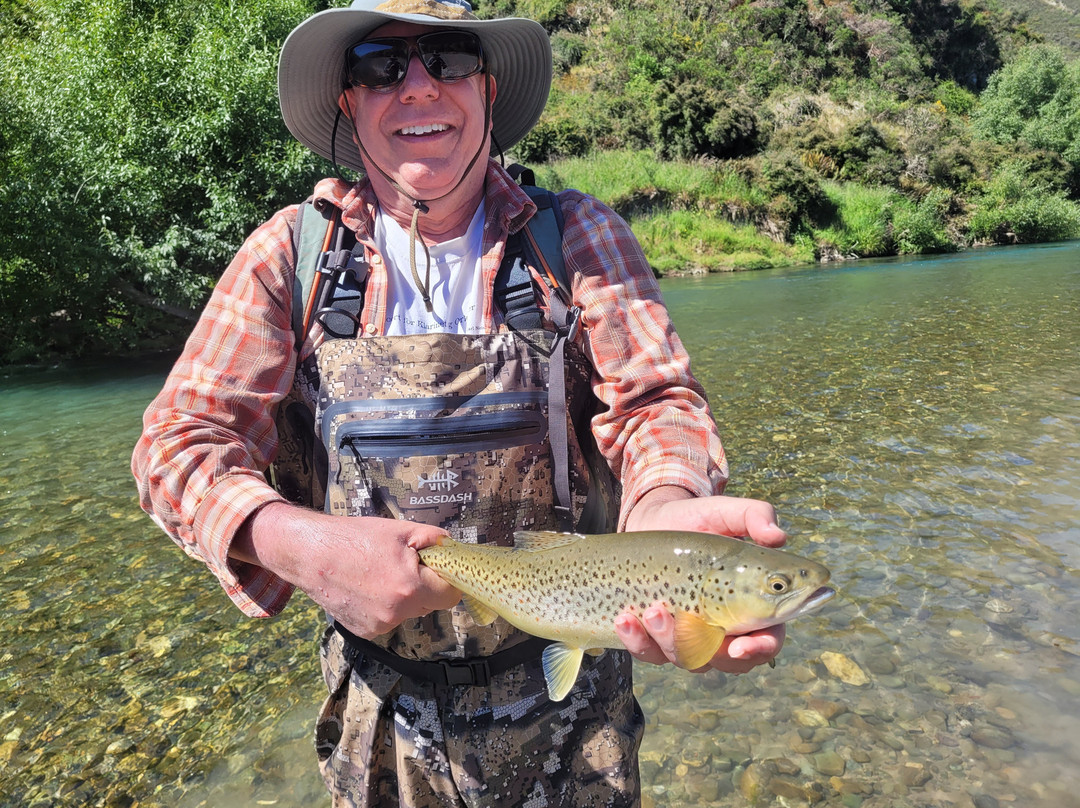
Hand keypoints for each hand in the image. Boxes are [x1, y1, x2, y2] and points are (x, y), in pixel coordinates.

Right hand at [232, 501, 460, 638]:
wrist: (310, 554)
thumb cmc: (355, 537)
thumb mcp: (401, 530)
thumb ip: (435, 540)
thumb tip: (455, 551)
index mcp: (410, 587)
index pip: (451, 595)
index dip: (448, 579)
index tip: (437, 568)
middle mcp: (396, 613)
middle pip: (431, 604)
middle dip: (425, 586)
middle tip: (405, 565)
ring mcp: (379, 626)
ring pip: (410, 612)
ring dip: (404, 596)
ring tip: (380, 574)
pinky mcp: (365, 632)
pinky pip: (389, 619)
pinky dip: (385, 605)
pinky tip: (367, 587)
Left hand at [616, 487, 786, 671]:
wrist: (654, 519)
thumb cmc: (698, 518)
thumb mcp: (725, 512)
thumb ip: (755, 517)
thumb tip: (777, 535)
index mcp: (752, 604)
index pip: (767, 639)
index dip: (760, 649)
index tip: (741, 646)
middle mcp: (724, 627)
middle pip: (728, 661)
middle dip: (708, 650)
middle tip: (687, 621)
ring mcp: (690, 635)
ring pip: (686, 659)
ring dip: (668, 640)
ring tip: (654, 608)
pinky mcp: (656, 634)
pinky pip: (649, 652)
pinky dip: (637, 641)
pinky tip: (624, 618)